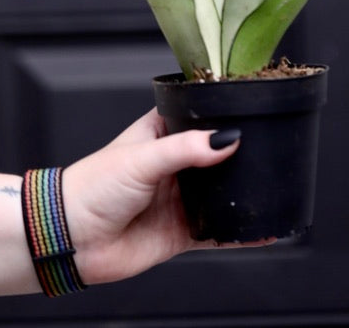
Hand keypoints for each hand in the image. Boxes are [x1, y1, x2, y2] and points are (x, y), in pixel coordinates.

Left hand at [62, 109, 271, 283]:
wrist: (72, 238)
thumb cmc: (93, 186)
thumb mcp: (143, 157)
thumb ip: (186, 149)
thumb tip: (227, 139)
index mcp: (162, 132)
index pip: (201, 116)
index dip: (225, 113)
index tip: (255, 109)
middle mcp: (175, 164)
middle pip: (218, 155)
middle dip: (241, 155)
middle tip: (274, 150)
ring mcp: (181, 198)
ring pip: (223, 192)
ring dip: (244, 192)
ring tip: (275, 185)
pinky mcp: (183, 231)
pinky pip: (219, 230)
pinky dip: (240, 231)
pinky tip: (262, 229)